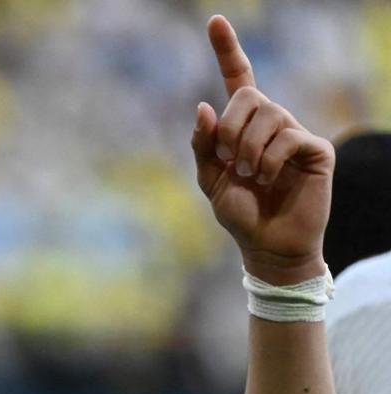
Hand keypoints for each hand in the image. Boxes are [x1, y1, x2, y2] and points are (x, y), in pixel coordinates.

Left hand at [192, 15, 333, 283]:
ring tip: (249, 175)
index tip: (214, 21)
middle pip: (249, 97)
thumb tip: (204, 107)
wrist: (267, 246)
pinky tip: (267, 178)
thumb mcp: (211, 180)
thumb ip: (204, 145)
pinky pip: (288, 137)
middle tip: (229, 160)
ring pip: (269, 115)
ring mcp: (295, 134)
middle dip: (230, 128)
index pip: (238, 80)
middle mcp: (272, 123)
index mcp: (244, 127)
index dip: (227, 50)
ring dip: (248, 148)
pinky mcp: (315, 150)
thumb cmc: (240, 214)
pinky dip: (269, 160)